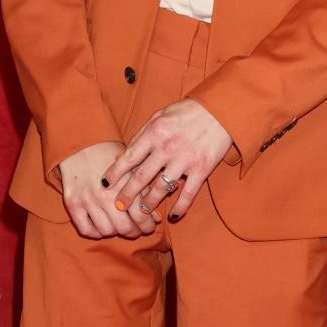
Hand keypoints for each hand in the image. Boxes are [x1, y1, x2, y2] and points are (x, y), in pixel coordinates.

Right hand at [58, 140, 161, 238]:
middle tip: (136, 230)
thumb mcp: (131, 168)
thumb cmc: (109, 156)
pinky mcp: (72, 203)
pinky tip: (101, 226)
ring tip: (118, 226)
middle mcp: (106, 194)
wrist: (81, 144)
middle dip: (134, 232)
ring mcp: (88, 200)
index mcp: (124, 184)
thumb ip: (144, 192)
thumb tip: (157, 218)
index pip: (141, 216)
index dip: (147, 226)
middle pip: (125, 227)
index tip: (149, 226)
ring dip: (115, 232)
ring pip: (106, 231)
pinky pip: (85, 229)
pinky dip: (95, 232)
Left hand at [101, 98, 232, 220]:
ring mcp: (184, 160)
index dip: (115, 172)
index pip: (129, 157)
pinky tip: (174, 215)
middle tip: (118, 206)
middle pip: (141, 177)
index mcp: (154, 133)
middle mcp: (167, 148)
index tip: (105, 184)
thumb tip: (123, 154)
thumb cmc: (188, 111)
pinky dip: (181, 206)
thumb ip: (142, 134)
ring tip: (142, 212)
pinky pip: (188, 193)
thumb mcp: (160, 115)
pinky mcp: (202, 168)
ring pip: (162, 188)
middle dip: (127, 194)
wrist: (221, 110)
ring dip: (149, 203)